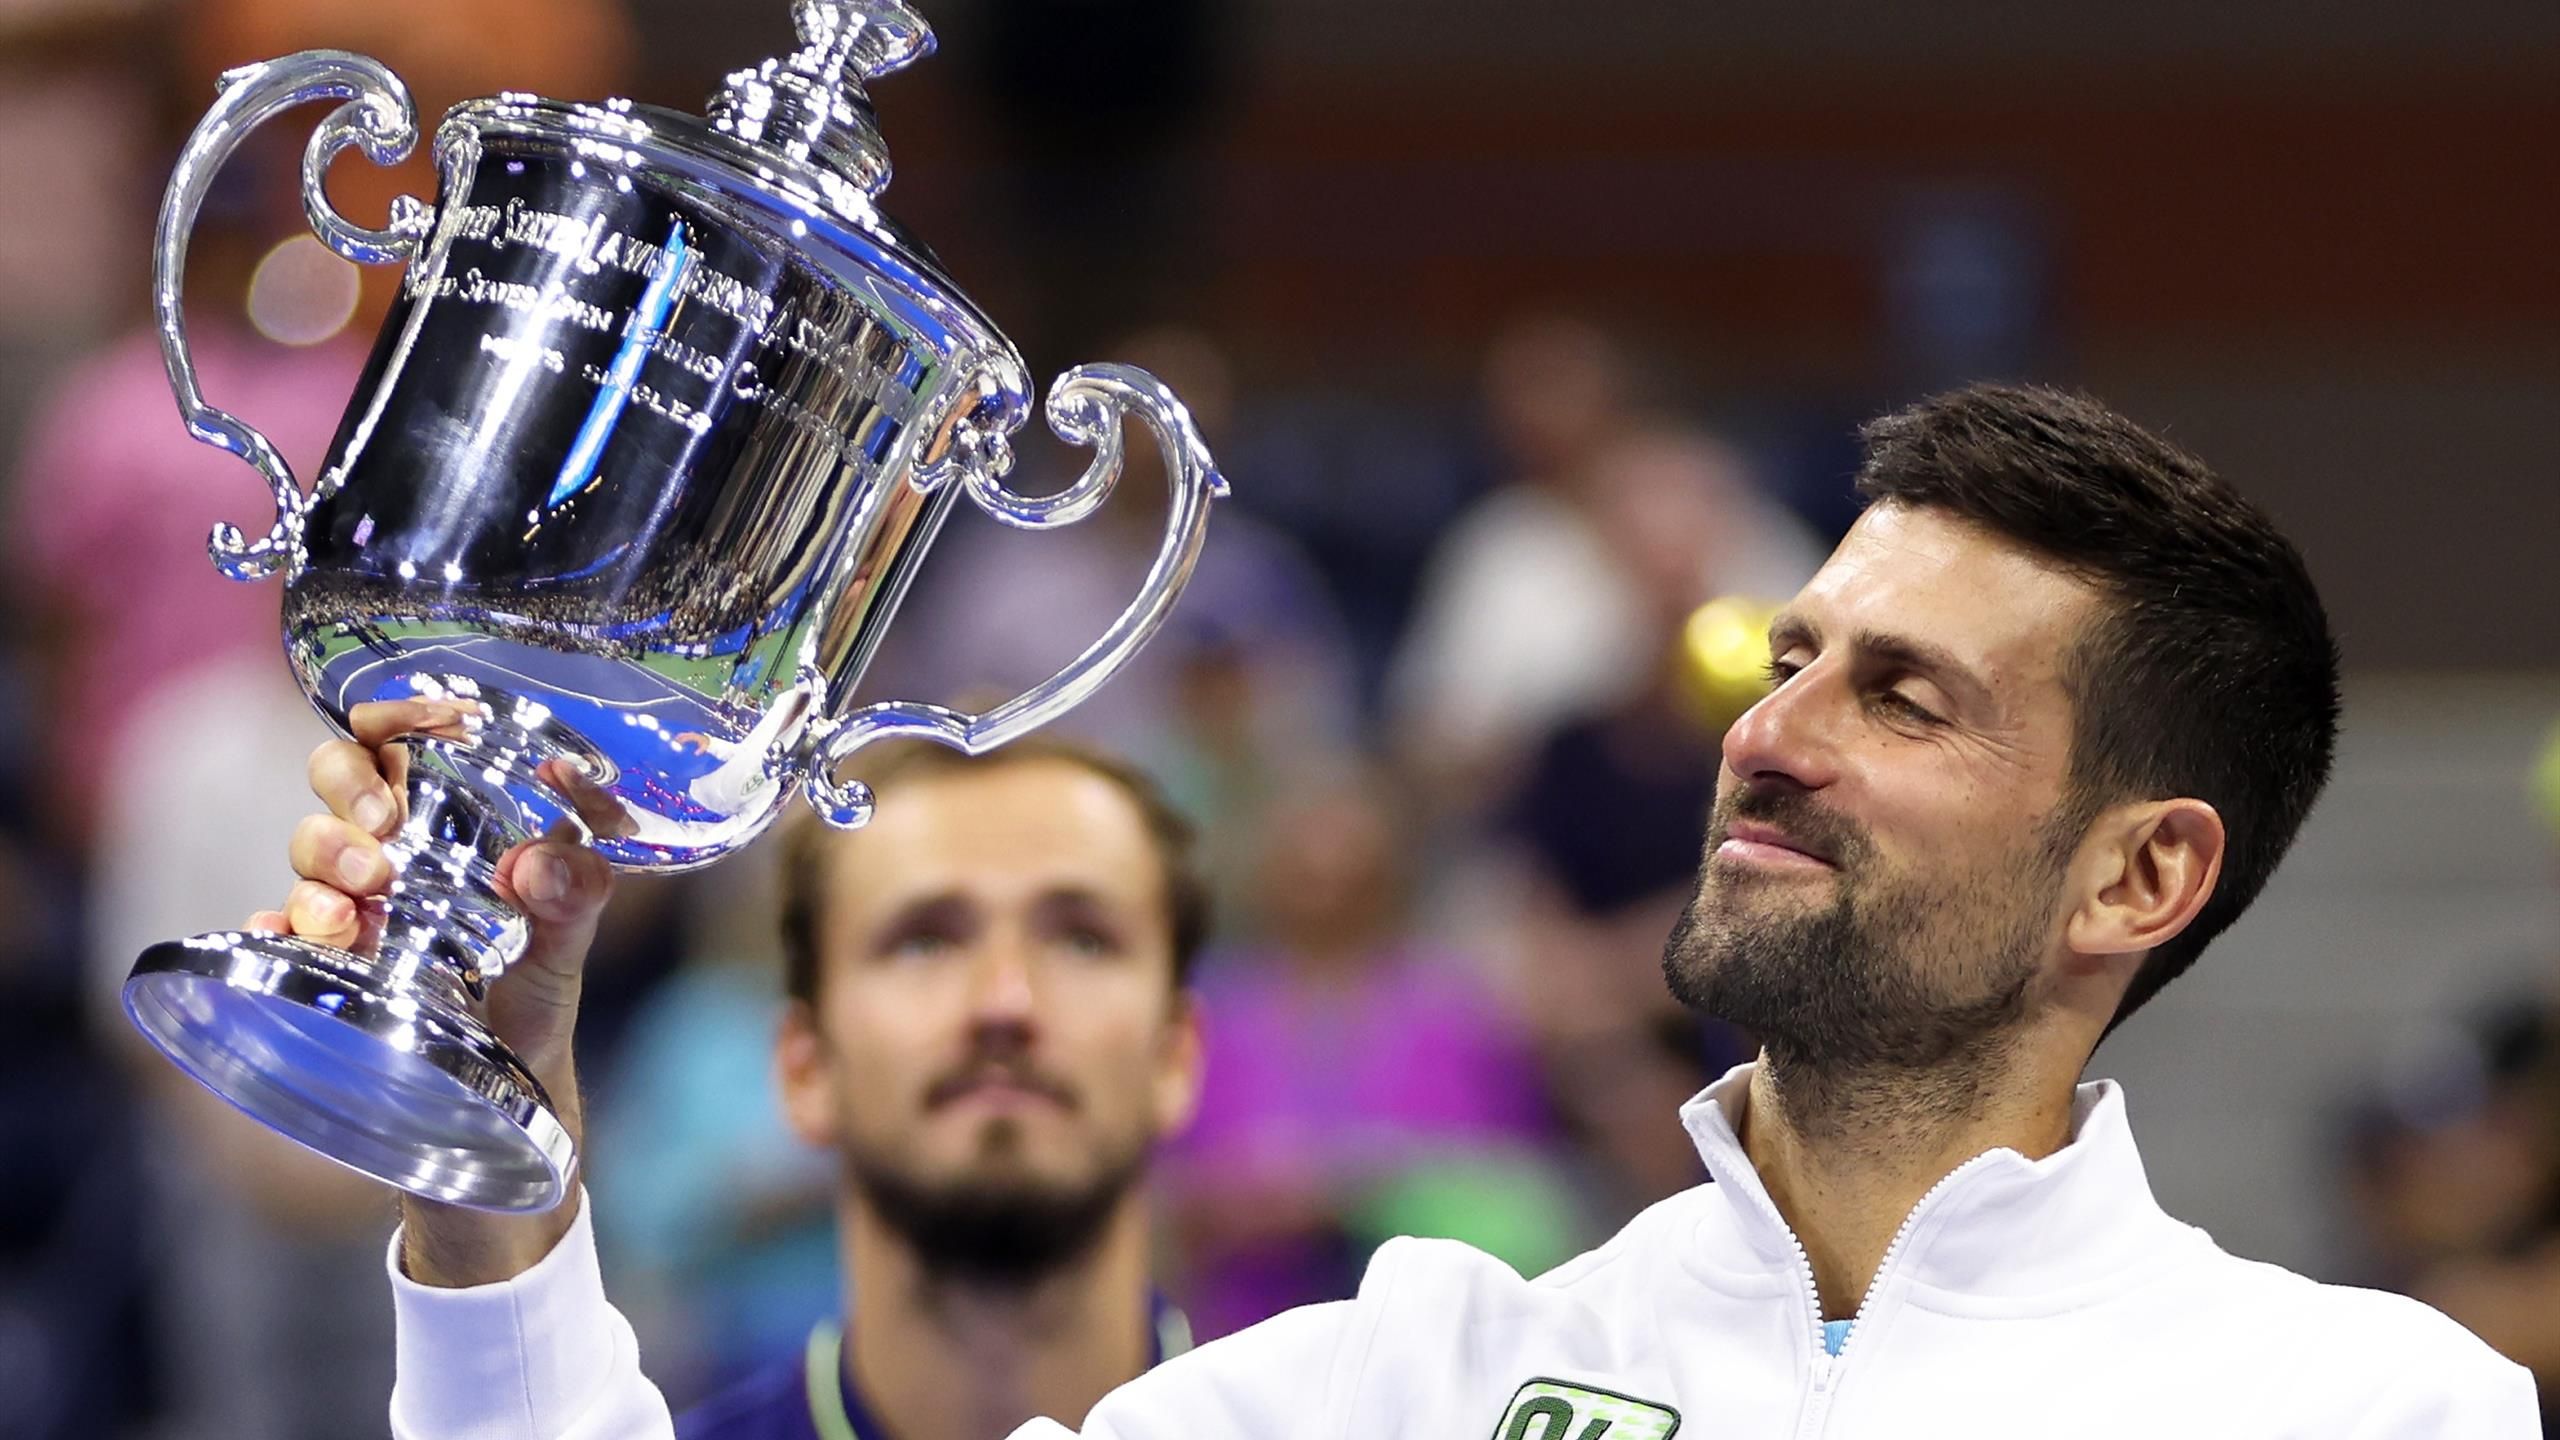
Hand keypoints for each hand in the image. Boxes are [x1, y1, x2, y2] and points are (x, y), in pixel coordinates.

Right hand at [247, 697, 618, 1285]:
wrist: (494, 1133)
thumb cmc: (531, 1028)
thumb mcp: (561, 965)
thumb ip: (572, 904)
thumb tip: (537, 859)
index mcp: (464, 831)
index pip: (420, 741)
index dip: (412, 713)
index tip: (432, 720)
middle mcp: (402, 860)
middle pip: (342, 775)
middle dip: (349, 786)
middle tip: (386, 833)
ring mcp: (357, 912)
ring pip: (310, 847)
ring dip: (324, 861)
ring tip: (362, 909)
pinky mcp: (323, 970)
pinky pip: (274, 928)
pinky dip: (274, 925)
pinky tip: (285, 935)